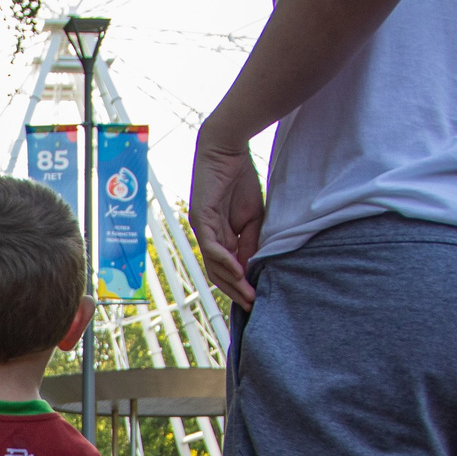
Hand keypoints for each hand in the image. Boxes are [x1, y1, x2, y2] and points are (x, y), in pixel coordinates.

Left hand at [188, 125, 265, 306]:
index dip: (241, 286)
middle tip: (252, 306)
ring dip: (231, 281)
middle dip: (235, 291)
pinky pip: (210, 245)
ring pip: (214, 264)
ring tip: (247, 295)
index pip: (227, 270)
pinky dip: (224, 260)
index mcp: (220, 238)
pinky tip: (238, 271)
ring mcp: (202, 229)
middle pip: (218, 273)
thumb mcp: (253, 217)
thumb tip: (253, 267)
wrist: (226, 149)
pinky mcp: (199, 219)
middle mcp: (208, 237)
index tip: (256, 300)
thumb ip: (251, 241)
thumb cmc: (240, 179)